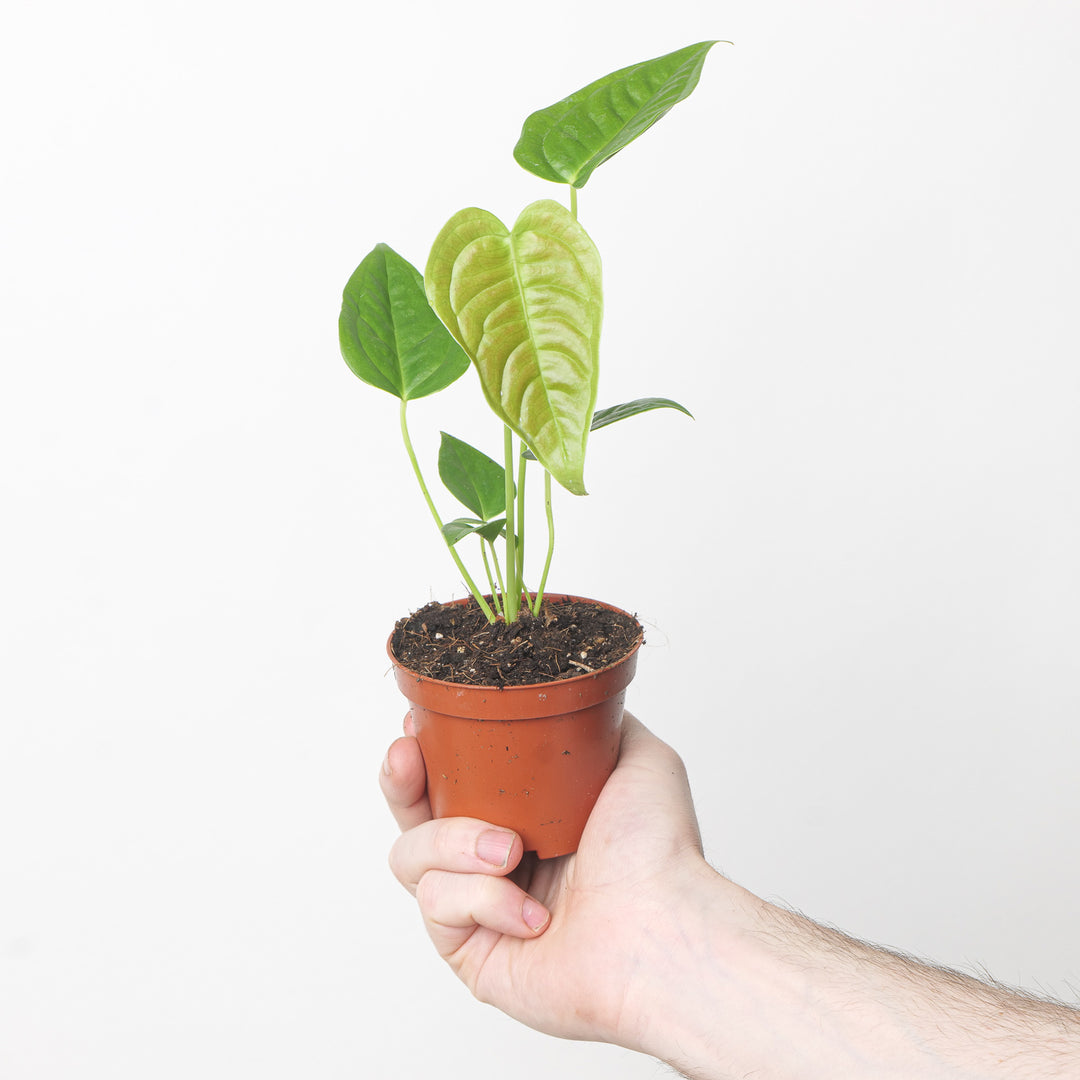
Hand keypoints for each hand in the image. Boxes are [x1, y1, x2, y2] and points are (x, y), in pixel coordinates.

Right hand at [380, 711, 714, 1047]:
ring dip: (455, 842)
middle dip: (401, 782)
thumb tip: (562, 697)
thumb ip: (591, 723)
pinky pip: (438, 906)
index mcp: (529, 816)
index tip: (417, 724)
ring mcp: (480, 910)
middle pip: (415, 816)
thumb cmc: (657, 850)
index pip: (456, 778)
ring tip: (510, 849)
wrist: (660, 926)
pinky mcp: (470, 955)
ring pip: (412, 856)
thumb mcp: (636, 754)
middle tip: (406, 757)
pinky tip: (531, 913)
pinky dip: (483, 899)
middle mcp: (498, 861)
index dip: (429, 751)